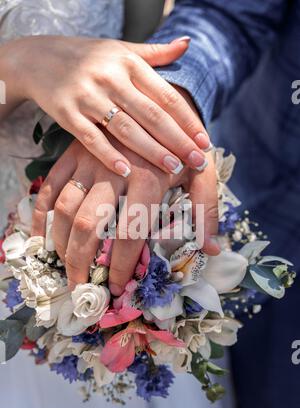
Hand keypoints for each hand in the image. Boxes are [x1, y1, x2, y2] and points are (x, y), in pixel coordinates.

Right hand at [4, 35, 209, 175]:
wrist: (38, 58)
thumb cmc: (88, 57)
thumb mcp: (121, 49)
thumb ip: (155, 53)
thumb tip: (187, 44)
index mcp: (128, 62)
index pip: (166, 96)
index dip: (188, 120)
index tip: (205, 141)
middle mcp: (110, 77)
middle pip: (151, 115)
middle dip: (178, 140)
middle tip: (198, 161)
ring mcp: (87, 96)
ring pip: (125, 129)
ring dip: (152, 151)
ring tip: (173, 168)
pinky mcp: (66, 113)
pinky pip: (91, 138)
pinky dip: (108, 155)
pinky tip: (127, 171)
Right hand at [31, 138, 219, 294]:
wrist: (160, 105)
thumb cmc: (182, 147)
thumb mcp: (203, 173)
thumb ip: (207, 210)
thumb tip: (209, 248)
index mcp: (149, 177)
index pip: (129, 232)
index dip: (119, 265)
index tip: (115, 287)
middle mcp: (115, 168)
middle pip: (89, 224)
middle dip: (81, 262)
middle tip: (81, 287)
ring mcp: (90, 159)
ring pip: (66, 208)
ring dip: (61, 243)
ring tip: (64, 268)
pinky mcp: (74, 153)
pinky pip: (50, 187)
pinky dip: (40, 214)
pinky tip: (40, 238)